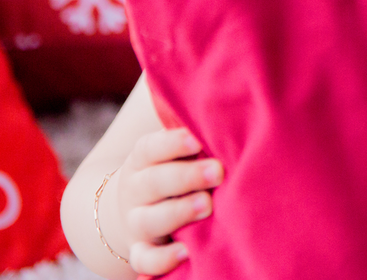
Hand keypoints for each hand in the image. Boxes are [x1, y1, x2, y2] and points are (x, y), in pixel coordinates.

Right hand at [111, 128, 222, 274]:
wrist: (136, 207)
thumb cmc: (174, 166)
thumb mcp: (178, 148)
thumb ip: (196, 132)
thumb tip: (231, 105)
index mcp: (143, 158)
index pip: (151, 147)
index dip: (172, 143)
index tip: (198, 139)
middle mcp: (135, 189)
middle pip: (154, 182)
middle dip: (186, 176)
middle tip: (217, 172)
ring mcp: (136, 222)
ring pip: (149, 219)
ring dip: (178, 213)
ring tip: (207, 206)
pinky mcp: (141, 250)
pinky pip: (145, 260)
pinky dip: (161, 261)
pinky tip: (185, 252)